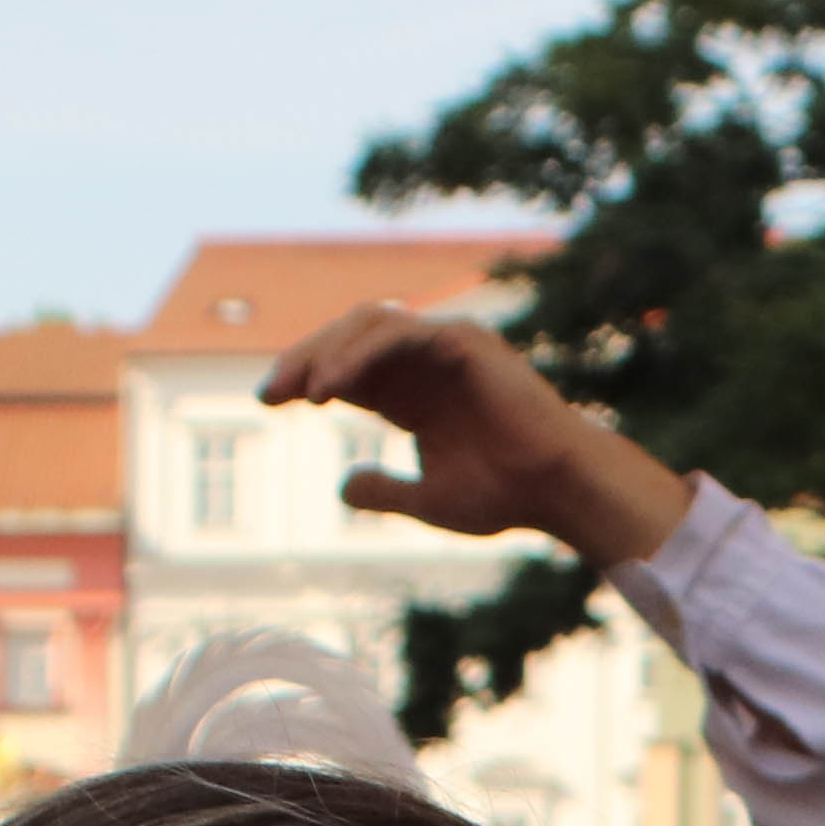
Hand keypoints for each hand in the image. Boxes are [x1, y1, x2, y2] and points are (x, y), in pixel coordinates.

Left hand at [268, 307, 688, 570]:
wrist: (556, 489)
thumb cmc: (504, 496)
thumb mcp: (428, 499)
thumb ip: (386, 490)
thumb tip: (341, 487)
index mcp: (414, 393)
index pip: (347, 369)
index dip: (305, 378)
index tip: (268, 401)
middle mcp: (426, 362)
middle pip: (349, 339)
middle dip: (304, 359)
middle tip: (271, 392)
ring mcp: (445, 345)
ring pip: (369, 326)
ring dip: (328, 352)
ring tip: (303, 391)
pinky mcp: (463, 340)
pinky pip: (400, 333)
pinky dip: (361, 353)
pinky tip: (334, 385)